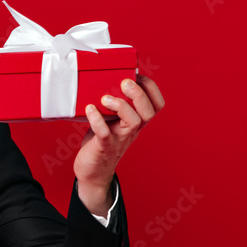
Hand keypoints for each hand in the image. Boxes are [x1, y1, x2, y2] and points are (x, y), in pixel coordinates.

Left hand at [73, 75, 164, 211]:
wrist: (92, 171)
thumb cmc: (100, 142)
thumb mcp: (110, 120)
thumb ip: (112, 105)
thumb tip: (104, 78)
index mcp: (136, 122)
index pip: (156, 105)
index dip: (151, 89)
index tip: (137, 75)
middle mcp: (131, 130)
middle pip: (148, 112)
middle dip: (139, 94)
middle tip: (124, 83)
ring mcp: (119, 139)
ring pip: (134, 122)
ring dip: (120, 105)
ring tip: (104, 98)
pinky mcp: (104, 147)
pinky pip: (104, 134)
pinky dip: (97, 120)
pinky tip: (89, 109)